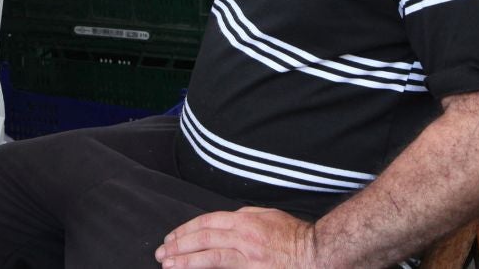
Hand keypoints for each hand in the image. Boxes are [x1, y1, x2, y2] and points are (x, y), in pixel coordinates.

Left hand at [155, 207, 320, 268]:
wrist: (317, 253)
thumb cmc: (295, 235)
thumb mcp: (268, 215)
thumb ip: (246, 217)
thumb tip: (227, 221)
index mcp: (246, 219)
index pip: (207, 222)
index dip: (186, 229)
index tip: (171, 237)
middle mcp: (244, 236)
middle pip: (204, 238)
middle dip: (179, 245)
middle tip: (161, 252)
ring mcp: (249, 257)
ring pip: (211, 256)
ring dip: (186, 260)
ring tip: (168, 264)